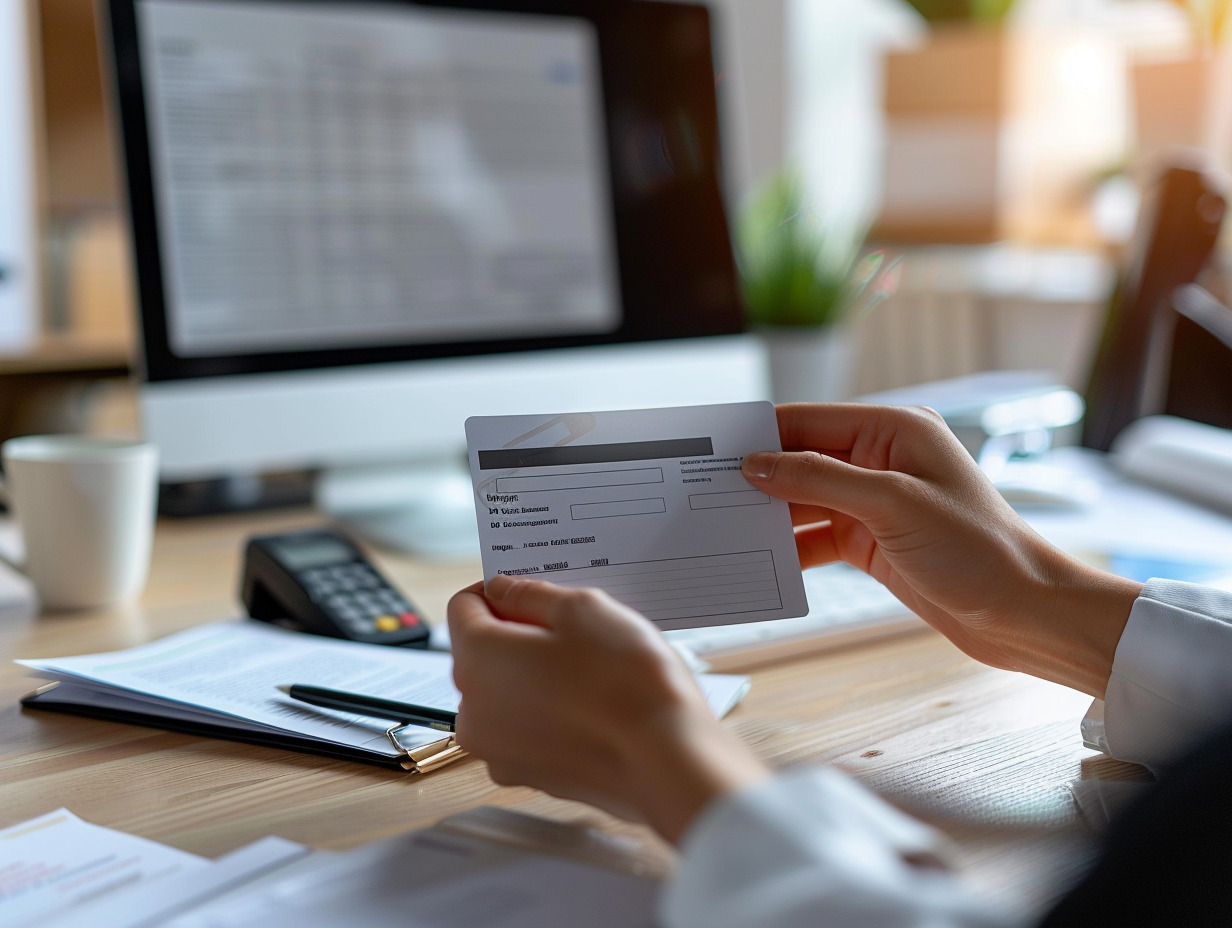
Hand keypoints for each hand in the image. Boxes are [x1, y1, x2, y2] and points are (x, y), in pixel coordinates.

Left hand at [447, 575, 768, 842]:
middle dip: (519, 633)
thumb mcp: (582, 609)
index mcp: (476, 661)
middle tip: (574, 627)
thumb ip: (530, 594)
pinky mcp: (529, 775)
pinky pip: (526, 727)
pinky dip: (549, 710)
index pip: (463, 607)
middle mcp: (473, 711)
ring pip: (505, 691)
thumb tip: (503, 591)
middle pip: (481, 652)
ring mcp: (498, 751)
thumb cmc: (627, 684)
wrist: (669, 763)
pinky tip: (592, 703)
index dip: (497, 590)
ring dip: (535, 673)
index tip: (532, 589)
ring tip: (591, 667)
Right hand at [741, 403, 1141, 697]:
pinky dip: (790, 547)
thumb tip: (757, 465)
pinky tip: (761, 558)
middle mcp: (880, 459)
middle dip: (756, 476)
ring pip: (803, 500)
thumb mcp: (893, 506)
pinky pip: (817, 536)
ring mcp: (875, 502)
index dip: (758, 435)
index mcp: (892, 430)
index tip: (710, 450)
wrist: (1023, 613)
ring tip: (721, 526)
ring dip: (769, 514)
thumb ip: (820, 480)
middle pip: (800, 459)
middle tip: (703, 493)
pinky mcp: (872, 541)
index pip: (807, 422)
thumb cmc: (979, 550)